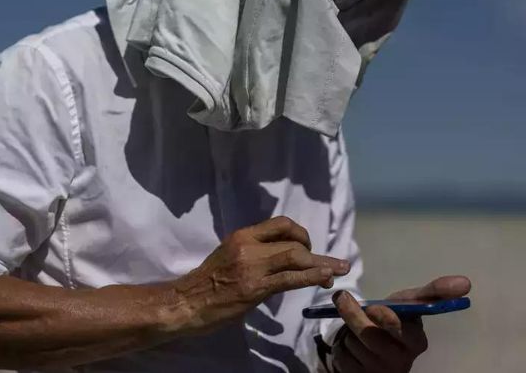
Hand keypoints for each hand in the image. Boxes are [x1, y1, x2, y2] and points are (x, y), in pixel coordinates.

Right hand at [171, 216, 350, 332]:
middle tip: (330, 266)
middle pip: (293, 241)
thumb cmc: (206, 283)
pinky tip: (325, 279)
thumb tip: (280, 258)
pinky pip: (291, 279)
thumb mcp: (229, 256)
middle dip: (316, 252)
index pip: (280, 224)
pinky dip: (313, 277)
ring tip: (339, 270)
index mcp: (242, 236)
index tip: (309, 247)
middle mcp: (248, 246)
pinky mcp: (255, 288)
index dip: (301, 233)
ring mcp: (252, 267)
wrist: (186, 302)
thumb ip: (253, 253)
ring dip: (322, 264)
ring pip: (296, 257)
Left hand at [328, 275, 470, 372]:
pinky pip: (342, 355)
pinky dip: (341, 343)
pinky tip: (351, 342)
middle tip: (342, 298)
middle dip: (354, 315)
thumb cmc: (394, 317)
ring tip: (355, 325)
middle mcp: (400, 361)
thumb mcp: (410, 302)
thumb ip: (434, 292)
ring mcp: (379, 372)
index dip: (388, 319)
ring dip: (347, 328)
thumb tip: (465, 282)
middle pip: (371, 337)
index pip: (403, 332)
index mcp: (416, 342)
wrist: (373, 342)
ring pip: (353, 343)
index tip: (376, 307)